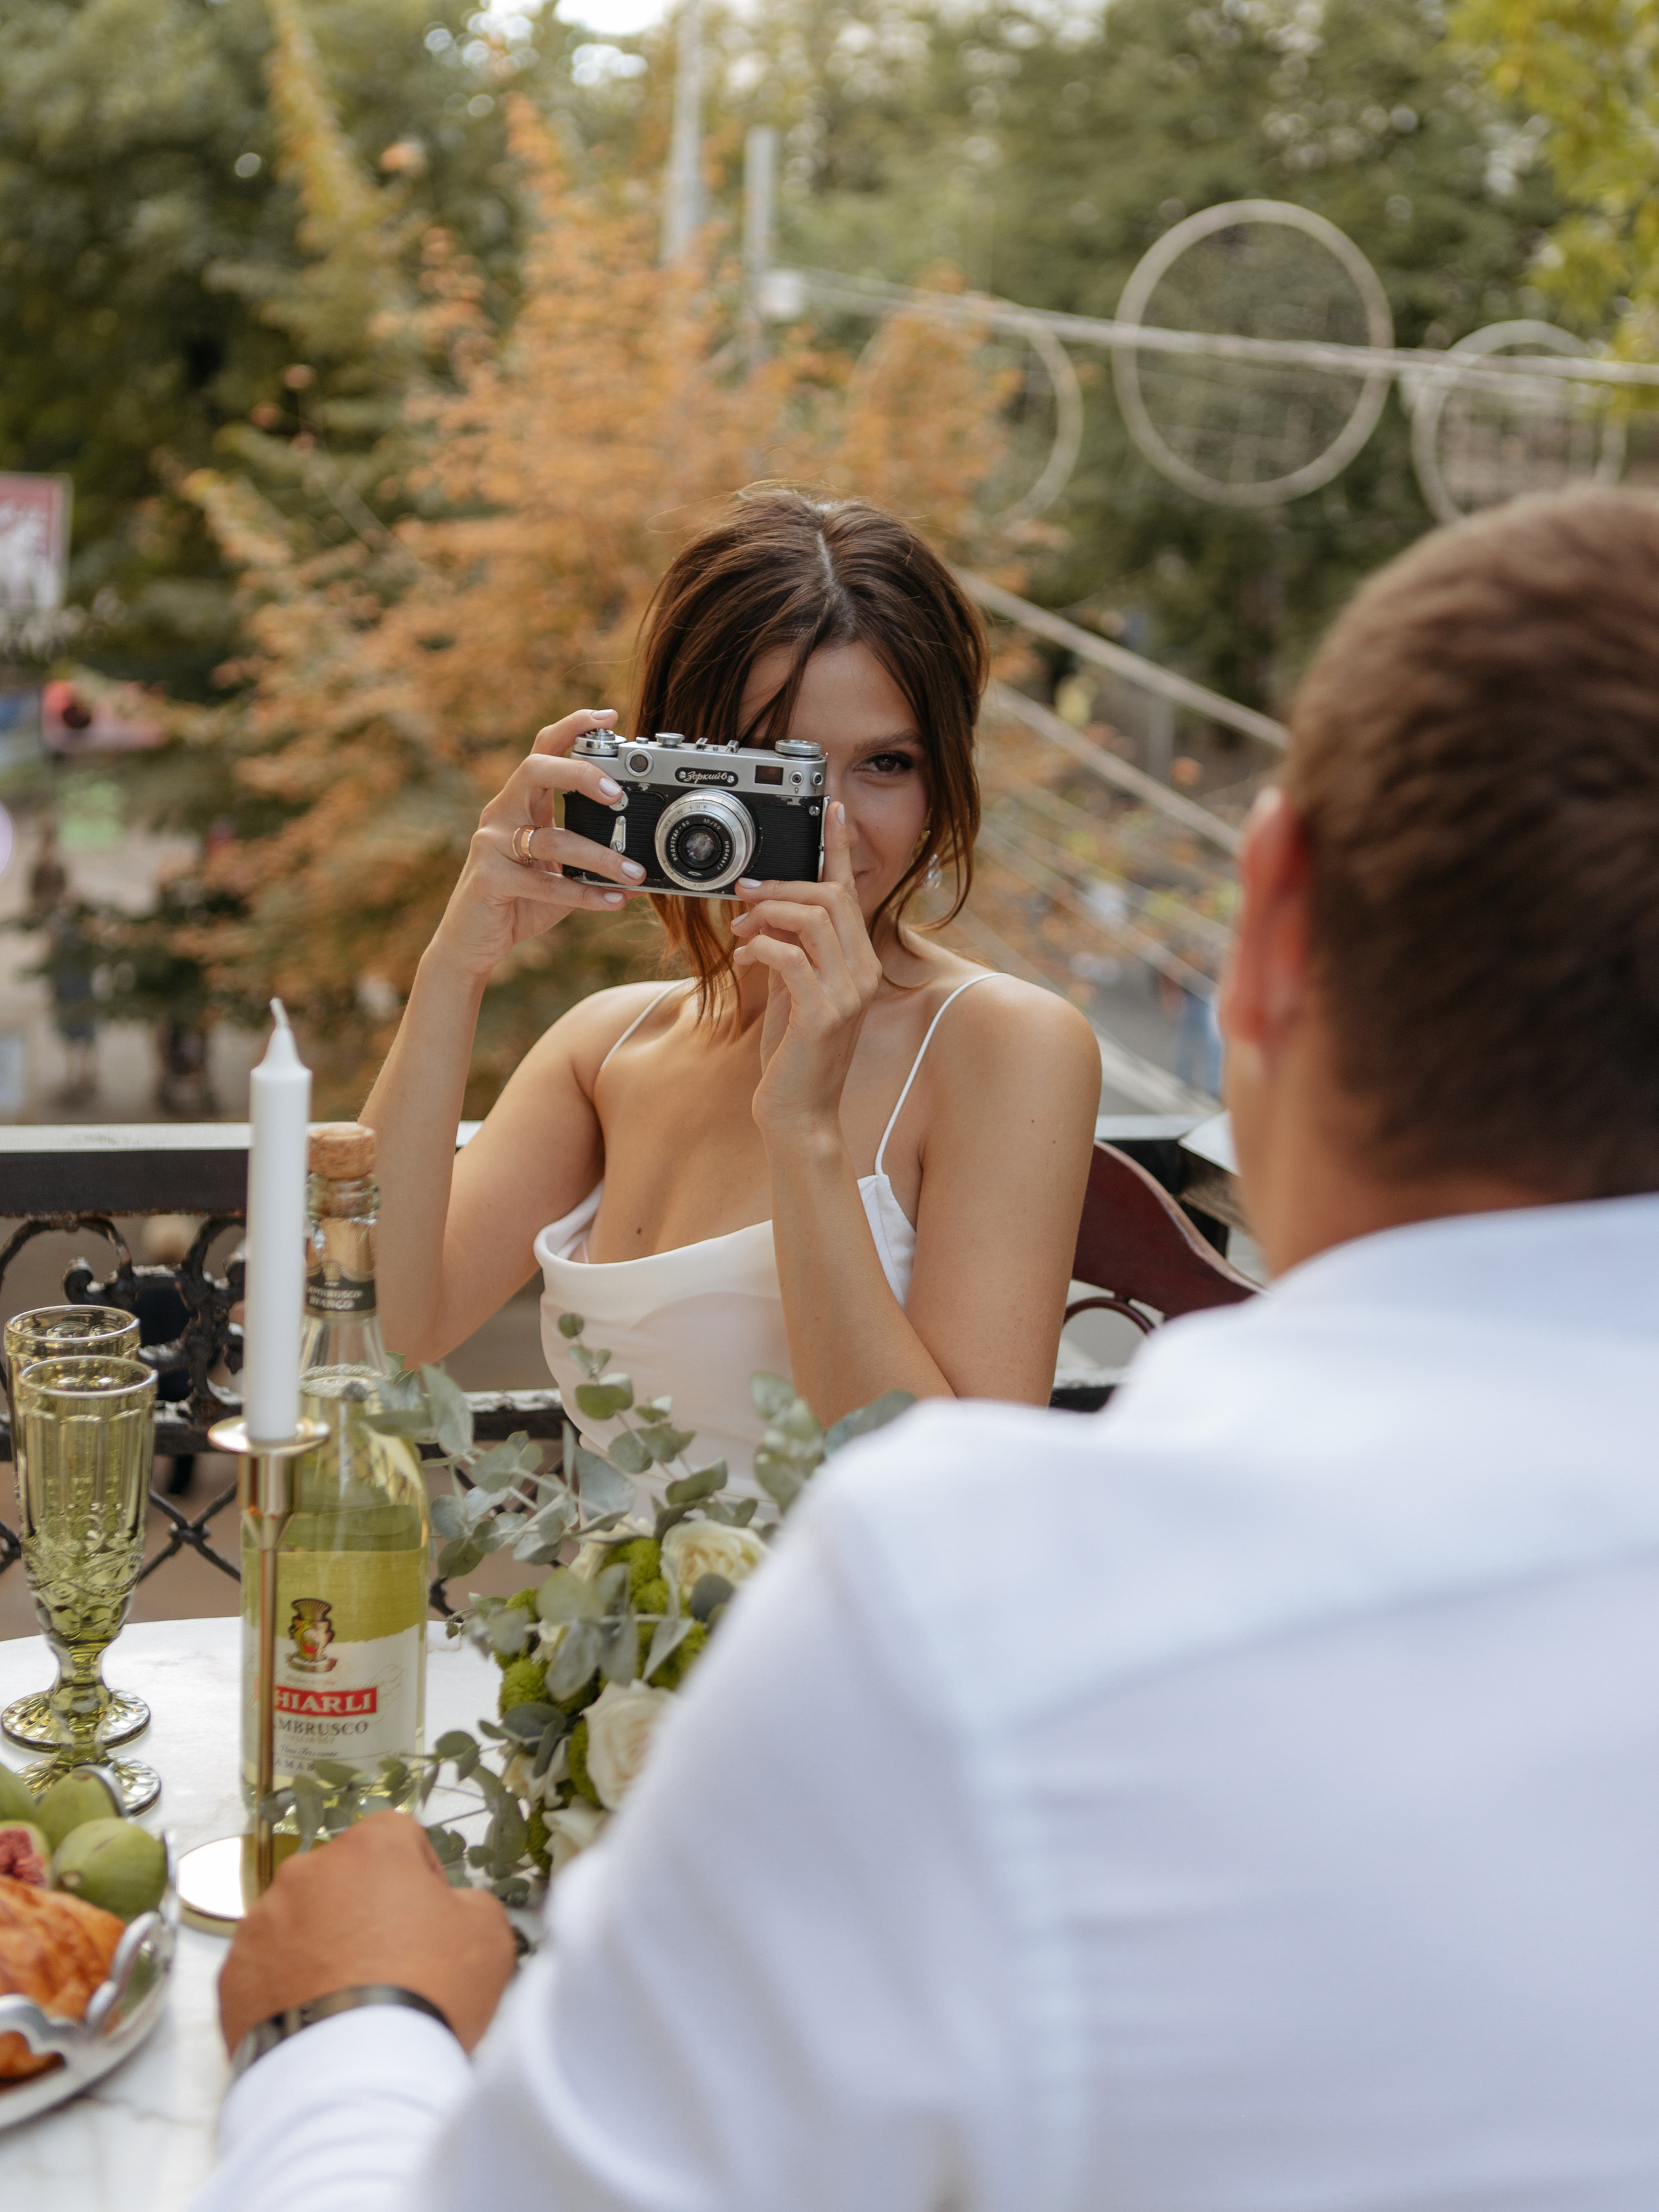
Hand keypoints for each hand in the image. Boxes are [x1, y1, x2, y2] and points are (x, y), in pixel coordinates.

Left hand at [217, 1813, 515, 2055]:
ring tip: (350, 1999)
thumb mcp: (488, 1934)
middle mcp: (308, 1873)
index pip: (397, 1835)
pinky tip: (317, 2020)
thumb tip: (451, 1907)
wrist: (355, 2079)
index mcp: (369, 1849)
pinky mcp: (234, 1974)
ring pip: (300, 1920)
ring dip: (323, 1945)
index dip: (418, 1875)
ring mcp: (262, 1923)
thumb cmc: (426, 1993)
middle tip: (390, 1963)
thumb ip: (469, 1901)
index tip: (427, 1918)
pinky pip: (267, 1967)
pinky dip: (288, 1985)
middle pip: (343, 1878)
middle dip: (365, 1909)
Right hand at [429, 708, 648, 981]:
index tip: (609, 715)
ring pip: (550, 838)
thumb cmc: (518, 903)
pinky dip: (583, 894)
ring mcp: (491, 843)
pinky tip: (614, 901)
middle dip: (579, 774)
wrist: (471, 943)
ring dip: (599, 856)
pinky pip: (543, 883)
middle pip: (535, 770)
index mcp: (521, 802)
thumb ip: (591, 864)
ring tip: (634, 872)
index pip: (543, 750)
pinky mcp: (489, 878)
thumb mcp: (559, 877)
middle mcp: (502, 813)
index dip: (573, 727)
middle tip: (618, 795)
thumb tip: (643, 871)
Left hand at [731, 802, 882, 1143]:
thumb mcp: (793, 992)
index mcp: (860, 963)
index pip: (852, 893)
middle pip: (832, 897)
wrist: (799, 1113)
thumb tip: (764, 914)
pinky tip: (744, 956)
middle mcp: (863, 973)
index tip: (829, 810)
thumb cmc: (793, 1056)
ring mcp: (848, 993)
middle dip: (783, 885)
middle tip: (745, 892)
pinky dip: (760, 947)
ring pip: (813, 919)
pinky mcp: (824, 1013)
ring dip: (769, 913)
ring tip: (741, 925)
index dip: (839, 848)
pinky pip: (790, 956)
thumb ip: (790, 952)